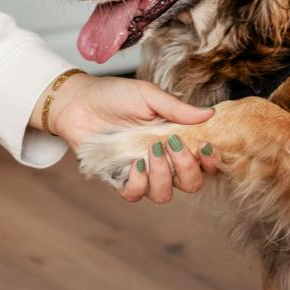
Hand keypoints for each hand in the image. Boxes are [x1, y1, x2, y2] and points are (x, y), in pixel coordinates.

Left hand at [37, 74, 221, 202]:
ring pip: (164, 194)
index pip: (204, 162)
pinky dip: (139, 183)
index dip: (211, 161)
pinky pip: (135, 194)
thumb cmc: (114, 96)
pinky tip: (135, 164)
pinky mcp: (119, 179)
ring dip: (163, 175)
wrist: (78, 102)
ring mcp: (141, 172)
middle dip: (188, 168)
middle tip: (174, 144)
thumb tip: (209, 114)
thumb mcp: (147, 96)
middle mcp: (163, 161)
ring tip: (151, 150)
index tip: (206, 146)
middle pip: (190, 183)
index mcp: (176, 140)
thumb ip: (177, 108)